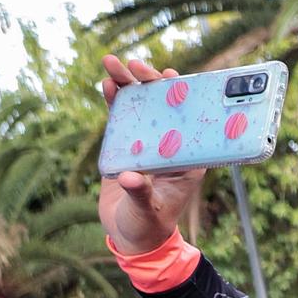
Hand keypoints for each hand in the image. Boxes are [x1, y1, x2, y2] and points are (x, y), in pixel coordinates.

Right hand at [97, 56, 209, 253]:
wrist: (132, 235)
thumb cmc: (148, 225)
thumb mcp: (147, 210)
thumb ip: (139, 193)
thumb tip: (129, 178)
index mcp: (187, 160)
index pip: (188, 121)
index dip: (181, 96)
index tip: (172, 76)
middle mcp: (171, 146)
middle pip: (163, 106)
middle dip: (150, 82)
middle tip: (135, 65)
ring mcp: (148, 143)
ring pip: (142, 106)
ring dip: (129, 84)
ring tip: (113, 63)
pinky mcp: (128, 144)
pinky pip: (123, 117)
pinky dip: (116, 100)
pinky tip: (108, 83)